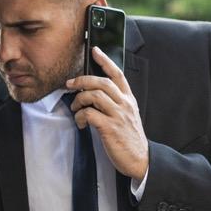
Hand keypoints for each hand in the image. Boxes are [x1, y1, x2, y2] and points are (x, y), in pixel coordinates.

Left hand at [66, 47, 148, 181]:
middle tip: (70, 84)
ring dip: (79, 100)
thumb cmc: (129, 138)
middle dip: (82, 80)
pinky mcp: (110, 128)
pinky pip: (90, 114)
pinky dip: (80, 116)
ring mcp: (118, 115)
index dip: (105, 60)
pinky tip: (80, 122)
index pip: (117, 74)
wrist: (140, 159)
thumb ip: (114, 103)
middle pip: (102, 82)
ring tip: (74, 108)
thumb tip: (93, 93)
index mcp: (128, 100)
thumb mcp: (126, 116)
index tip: (94, 50)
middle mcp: (124, 104)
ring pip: (94, 96)